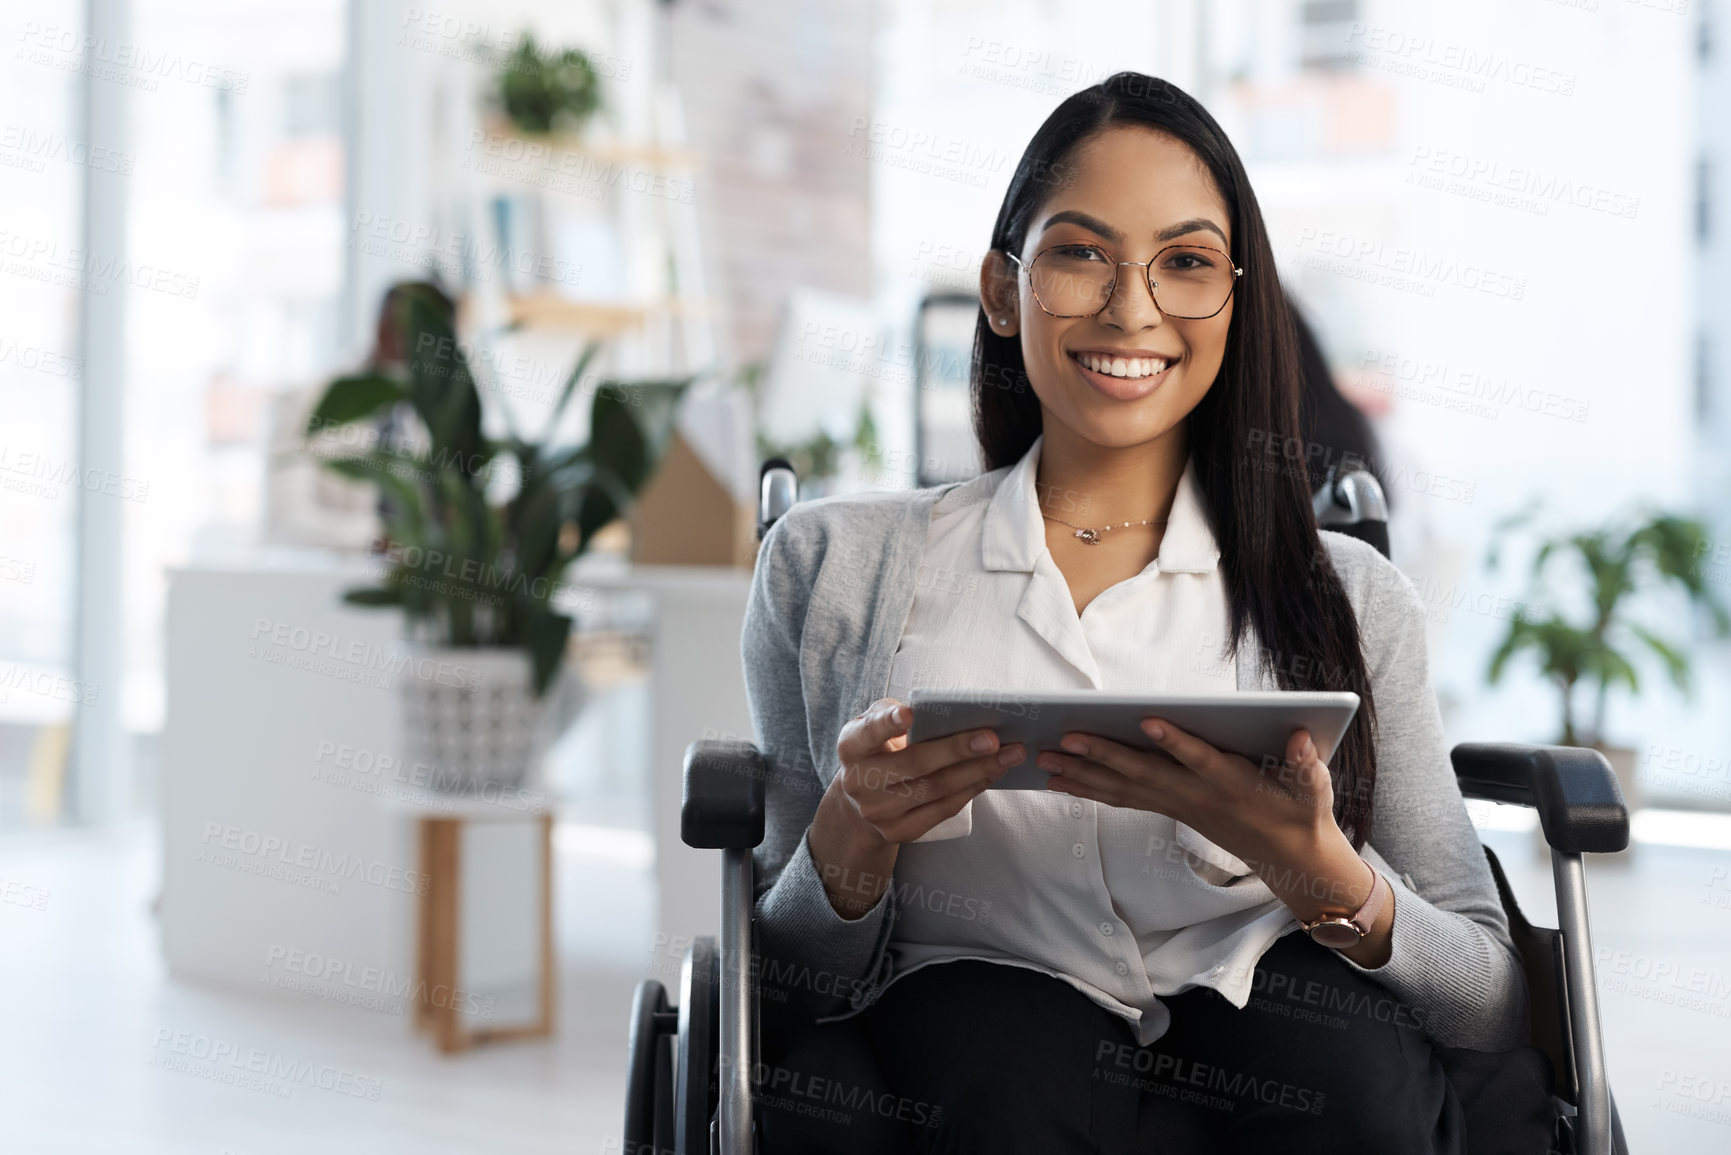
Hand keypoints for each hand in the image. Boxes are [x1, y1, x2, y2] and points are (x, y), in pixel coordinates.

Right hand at [808, 698, 1023, 919]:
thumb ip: (897, 713)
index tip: (910, 713)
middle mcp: (859, 781)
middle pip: (915, 764)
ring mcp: (879, 811)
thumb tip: (946, 713)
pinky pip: (944, 809)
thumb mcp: (876, 724)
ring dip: (978, 770)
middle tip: (993, 738)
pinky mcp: (900, 831)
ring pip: (937, 789)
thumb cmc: (880, 748)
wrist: (862, 798)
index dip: (888, 723)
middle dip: (957, 750)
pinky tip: (993, 773)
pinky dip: (973, 788)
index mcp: (851, 746)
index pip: (869, 733)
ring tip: (1009, 755)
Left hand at [1034, 719, 1338, 871]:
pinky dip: (1089, 788)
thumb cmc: (1302, 812)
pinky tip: (1059, 781)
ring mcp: (1179, 805)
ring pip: (1124, 788)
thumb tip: (1303, 738)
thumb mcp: (1315, 789)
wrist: (1290, 859)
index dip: (1176, 742)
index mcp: (1234, 785)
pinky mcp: (1168, 808)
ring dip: (1083, 774)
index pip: (1202, 760)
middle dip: (1104, 755)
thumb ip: (1307, 764)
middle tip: (1065, 738)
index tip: (1149, 719)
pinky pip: (1122, 799)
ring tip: (1045, 760)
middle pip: (1145, 774)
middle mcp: (1198, 797)